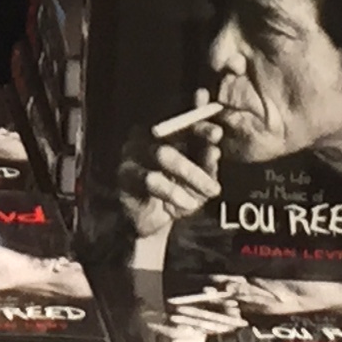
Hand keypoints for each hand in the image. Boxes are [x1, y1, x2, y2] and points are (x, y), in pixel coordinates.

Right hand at [114, 89, 222, 239]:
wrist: (151, 223)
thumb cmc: (177, 197)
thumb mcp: (200, 182)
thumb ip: (207, 165)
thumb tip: (214, 149)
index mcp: (165, 133)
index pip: (181, 117)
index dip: (198, 118)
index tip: (216, 130)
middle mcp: (146, 136)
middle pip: (170, 128)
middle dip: (197, 136)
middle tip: (215, 151)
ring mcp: (132, 154)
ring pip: (162, 154)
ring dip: (191, 173)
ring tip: (211, 191)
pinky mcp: (125, 175)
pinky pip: (150, 179)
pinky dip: (173, 192)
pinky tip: (188, 204)